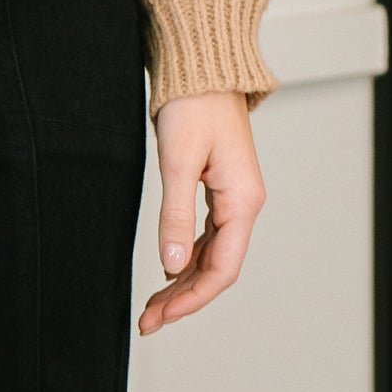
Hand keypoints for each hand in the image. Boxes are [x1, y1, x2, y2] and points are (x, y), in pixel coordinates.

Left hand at [139, 89, 264, 335]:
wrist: (202, 70)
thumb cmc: (194, 106)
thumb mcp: (178, 163)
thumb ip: (175, 216)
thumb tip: (171, 265)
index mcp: (243, 202)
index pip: (222, 269)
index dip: (192, 298)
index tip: (160, 316)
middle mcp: (243, 205)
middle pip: (217, 268)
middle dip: (183, 298)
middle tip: (148, 321)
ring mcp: (233, 199)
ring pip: (210, 255)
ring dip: (182, 282)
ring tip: (152, 305)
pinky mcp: (219, 190)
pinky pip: (206, 237)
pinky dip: (185, 258)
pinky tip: (166, 271)